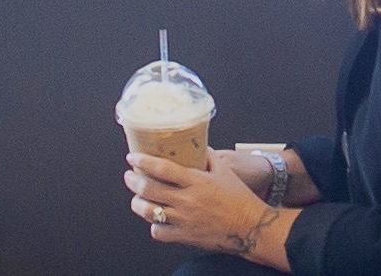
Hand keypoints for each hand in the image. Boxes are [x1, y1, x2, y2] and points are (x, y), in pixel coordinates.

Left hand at [124, 150, 293, 266]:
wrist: (251, 227)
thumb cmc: (240, 199)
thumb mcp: (225, 171)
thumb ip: (209, 157)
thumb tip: (197, 145)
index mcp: (196, 181)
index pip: (162, 168)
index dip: (143, 162)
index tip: (132, 157)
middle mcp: (187, 200)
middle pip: (149, 189)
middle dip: (133, 181)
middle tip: (129, 176)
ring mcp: (184, 220)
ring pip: (149, 211)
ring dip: (138, 204)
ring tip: (137, 198)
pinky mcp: (186, 236)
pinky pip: (159, 233)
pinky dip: (154, 226)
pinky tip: (155, 220)